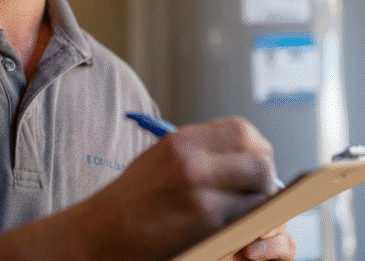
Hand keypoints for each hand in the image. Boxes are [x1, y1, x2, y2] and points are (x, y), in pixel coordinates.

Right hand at [82, 116, 281, 260]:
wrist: (98, 234)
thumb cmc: (132, 199)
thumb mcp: (161, 158)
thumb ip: (201, 150)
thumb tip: (246, 153)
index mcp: (181, 141)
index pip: (242, 130)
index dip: (257, 146)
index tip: (255, 160)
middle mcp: (191, 162)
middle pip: (260, 160)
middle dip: (265, 177)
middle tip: (257, 190)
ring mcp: (199, 195)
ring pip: (260, 192)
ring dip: (260, 202)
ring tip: (245, 209)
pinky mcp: (204, 225)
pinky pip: (246, 219)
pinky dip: (247, 223)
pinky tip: (234, 226)